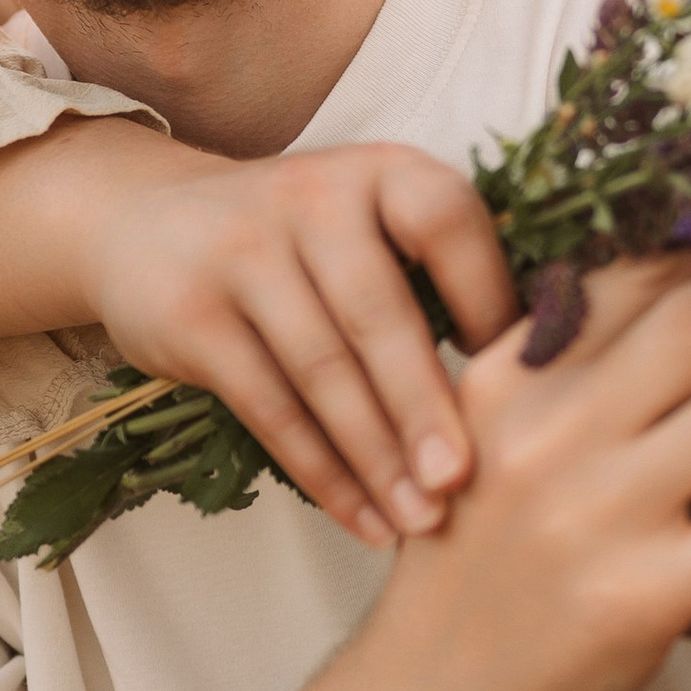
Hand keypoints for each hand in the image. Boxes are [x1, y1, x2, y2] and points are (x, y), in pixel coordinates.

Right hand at [78, 141, 518, 547]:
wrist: (139, 221)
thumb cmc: (298, 243)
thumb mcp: (366, 222)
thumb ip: (439, 273)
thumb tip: (551, 371)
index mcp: (379, 171)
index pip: (448, 222)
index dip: (491, 299)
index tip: (527, 381)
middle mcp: (311, 198)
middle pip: (379, 313)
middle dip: (427, 406)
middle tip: (468, 481)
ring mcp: (242, 253)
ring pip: (322, 371)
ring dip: (377, 457)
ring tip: (423, 520)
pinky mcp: (190, 316)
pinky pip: (268, 408)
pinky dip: (321, 474)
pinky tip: (363, 518)